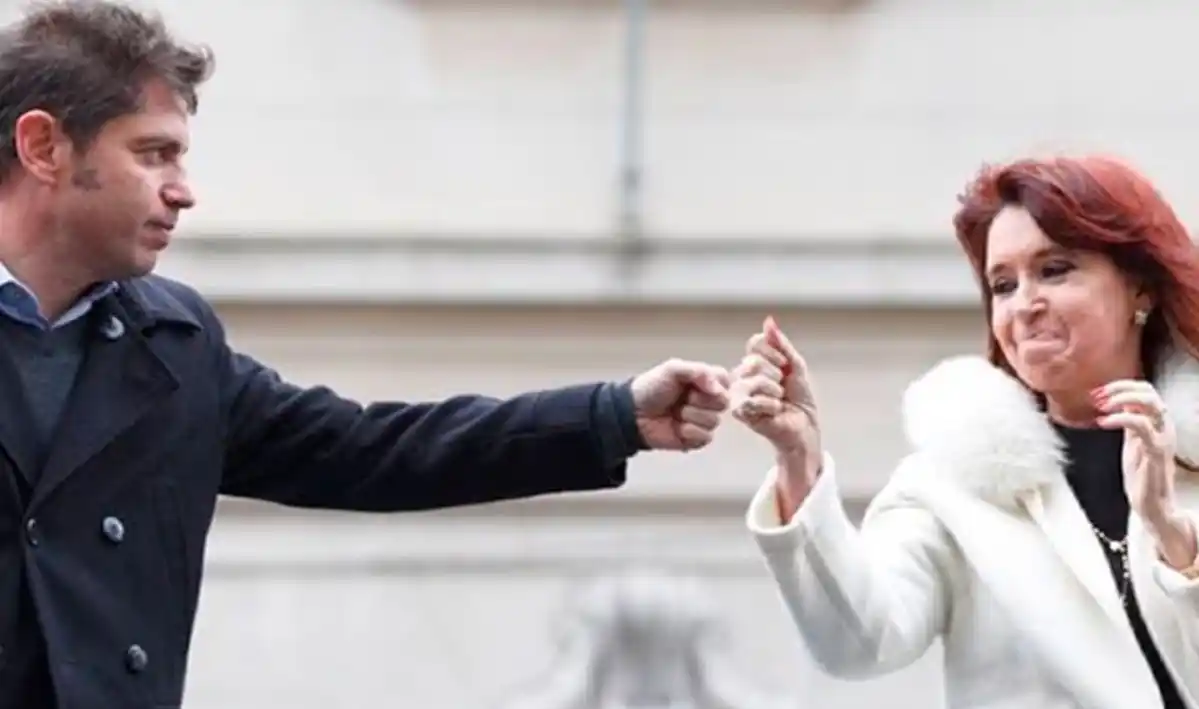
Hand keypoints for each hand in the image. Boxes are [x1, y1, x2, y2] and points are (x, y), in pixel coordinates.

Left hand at [630, 359, 729, 450]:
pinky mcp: (696, 439)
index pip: (725, 381)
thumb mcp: (672, 369)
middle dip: (701, 401)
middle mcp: (706, 400)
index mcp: (703, 381)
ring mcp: (701, 420)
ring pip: (714, 421)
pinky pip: (706, 437)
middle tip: (683, 398)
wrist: (632, 414)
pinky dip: (691, 432)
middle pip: (723, 403)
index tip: (698, 385)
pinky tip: (677, 428)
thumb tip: (719, 389)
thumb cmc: (650, 388)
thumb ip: (699, 372)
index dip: (716, 385)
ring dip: (692, 416)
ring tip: (676, 413)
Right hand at [730, 316, 821, 485]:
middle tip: (782, 390)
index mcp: (752, 363)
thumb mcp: (795, 366)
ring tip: (778, 401)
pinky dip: (771, 405)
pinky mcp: (740, 411)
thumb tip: (768, 321)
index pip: (756, 343)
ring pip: (755, 380)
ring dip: (775, 392)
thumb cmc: (799, 399)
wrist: (805, 427)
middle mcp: (741, 376)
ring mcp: (738, 393)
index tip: (785, 368)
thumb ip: (781, 344)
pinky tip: (774, 411)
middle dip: (777, 375)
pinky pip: (753, 399)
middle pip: (754, 361)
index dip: (776, 354)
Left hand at [1095, 380, 1196, 567]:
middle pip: (1150, 391)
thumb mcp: (1132, 440)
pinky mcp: (1156, 452)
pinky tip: (1103, 422)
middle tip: (1097, 397)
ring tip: (1100, 406)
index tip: (1098, 392)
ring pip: (1151, 403)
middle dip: (1120, 388)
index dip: (1121, 386)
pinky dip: (1120, 418)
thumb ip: (1129, 421)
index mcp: (1158, 423)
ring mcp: (1162, 438)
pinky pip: (1142, 426)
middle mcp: (1164, 427)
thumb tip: (1116, 401)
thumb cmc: (1142, 474)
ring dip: (1122, 398)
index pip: (1146, 390)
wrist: (1153, 505)